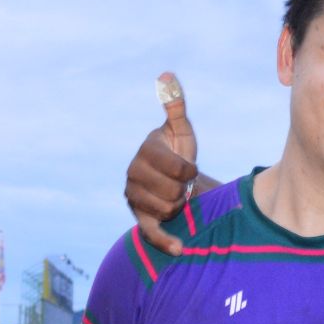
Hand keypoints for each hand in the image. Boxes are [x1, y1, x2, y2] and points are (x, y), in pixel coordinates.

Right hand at [124, 72, 199, 259]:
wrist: (176, 183)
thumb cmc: (180, 153)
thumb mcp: (182, 131)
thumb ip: (175, 106)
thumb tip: (167, 75)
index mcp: (146, 150)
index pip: (177, 168)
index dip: (190, 172)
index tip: (190, 168)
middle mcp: (133, 172)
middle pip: (172, 190)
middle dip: (183, 189)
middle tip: (182, 185)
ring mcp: (134, 196)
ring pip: (168, 208)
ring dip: (179, 205)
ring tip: (176, 196)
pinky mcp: (139, 218)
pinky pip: (152, 232)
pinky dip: (166, 241)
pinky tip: (179, 248)